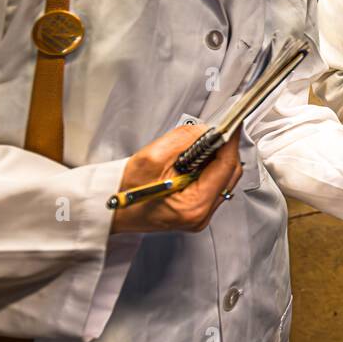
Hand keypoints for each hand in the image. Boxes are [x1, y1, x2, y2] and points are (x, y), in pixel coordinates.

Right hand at [110, 124, 242, 233]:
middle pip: (230, 174)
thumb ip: (184, 140)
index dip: (230, 143)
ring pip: (223, 179)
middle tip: (214, 133)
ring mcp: (200, 215)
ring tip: (199, 147)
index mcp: (194, 206)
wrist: (111, 208)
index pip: (226, 167)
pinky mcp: (197, 210)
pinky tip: (195, 161)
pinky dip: (209, 169)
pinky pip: (213, 185)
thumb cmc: (125, 191)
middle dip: (224, 150)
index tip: (230, 126)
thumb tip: (206, 130)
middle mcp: (201, 214)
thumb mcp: (152, 157)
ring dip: (216, 159)